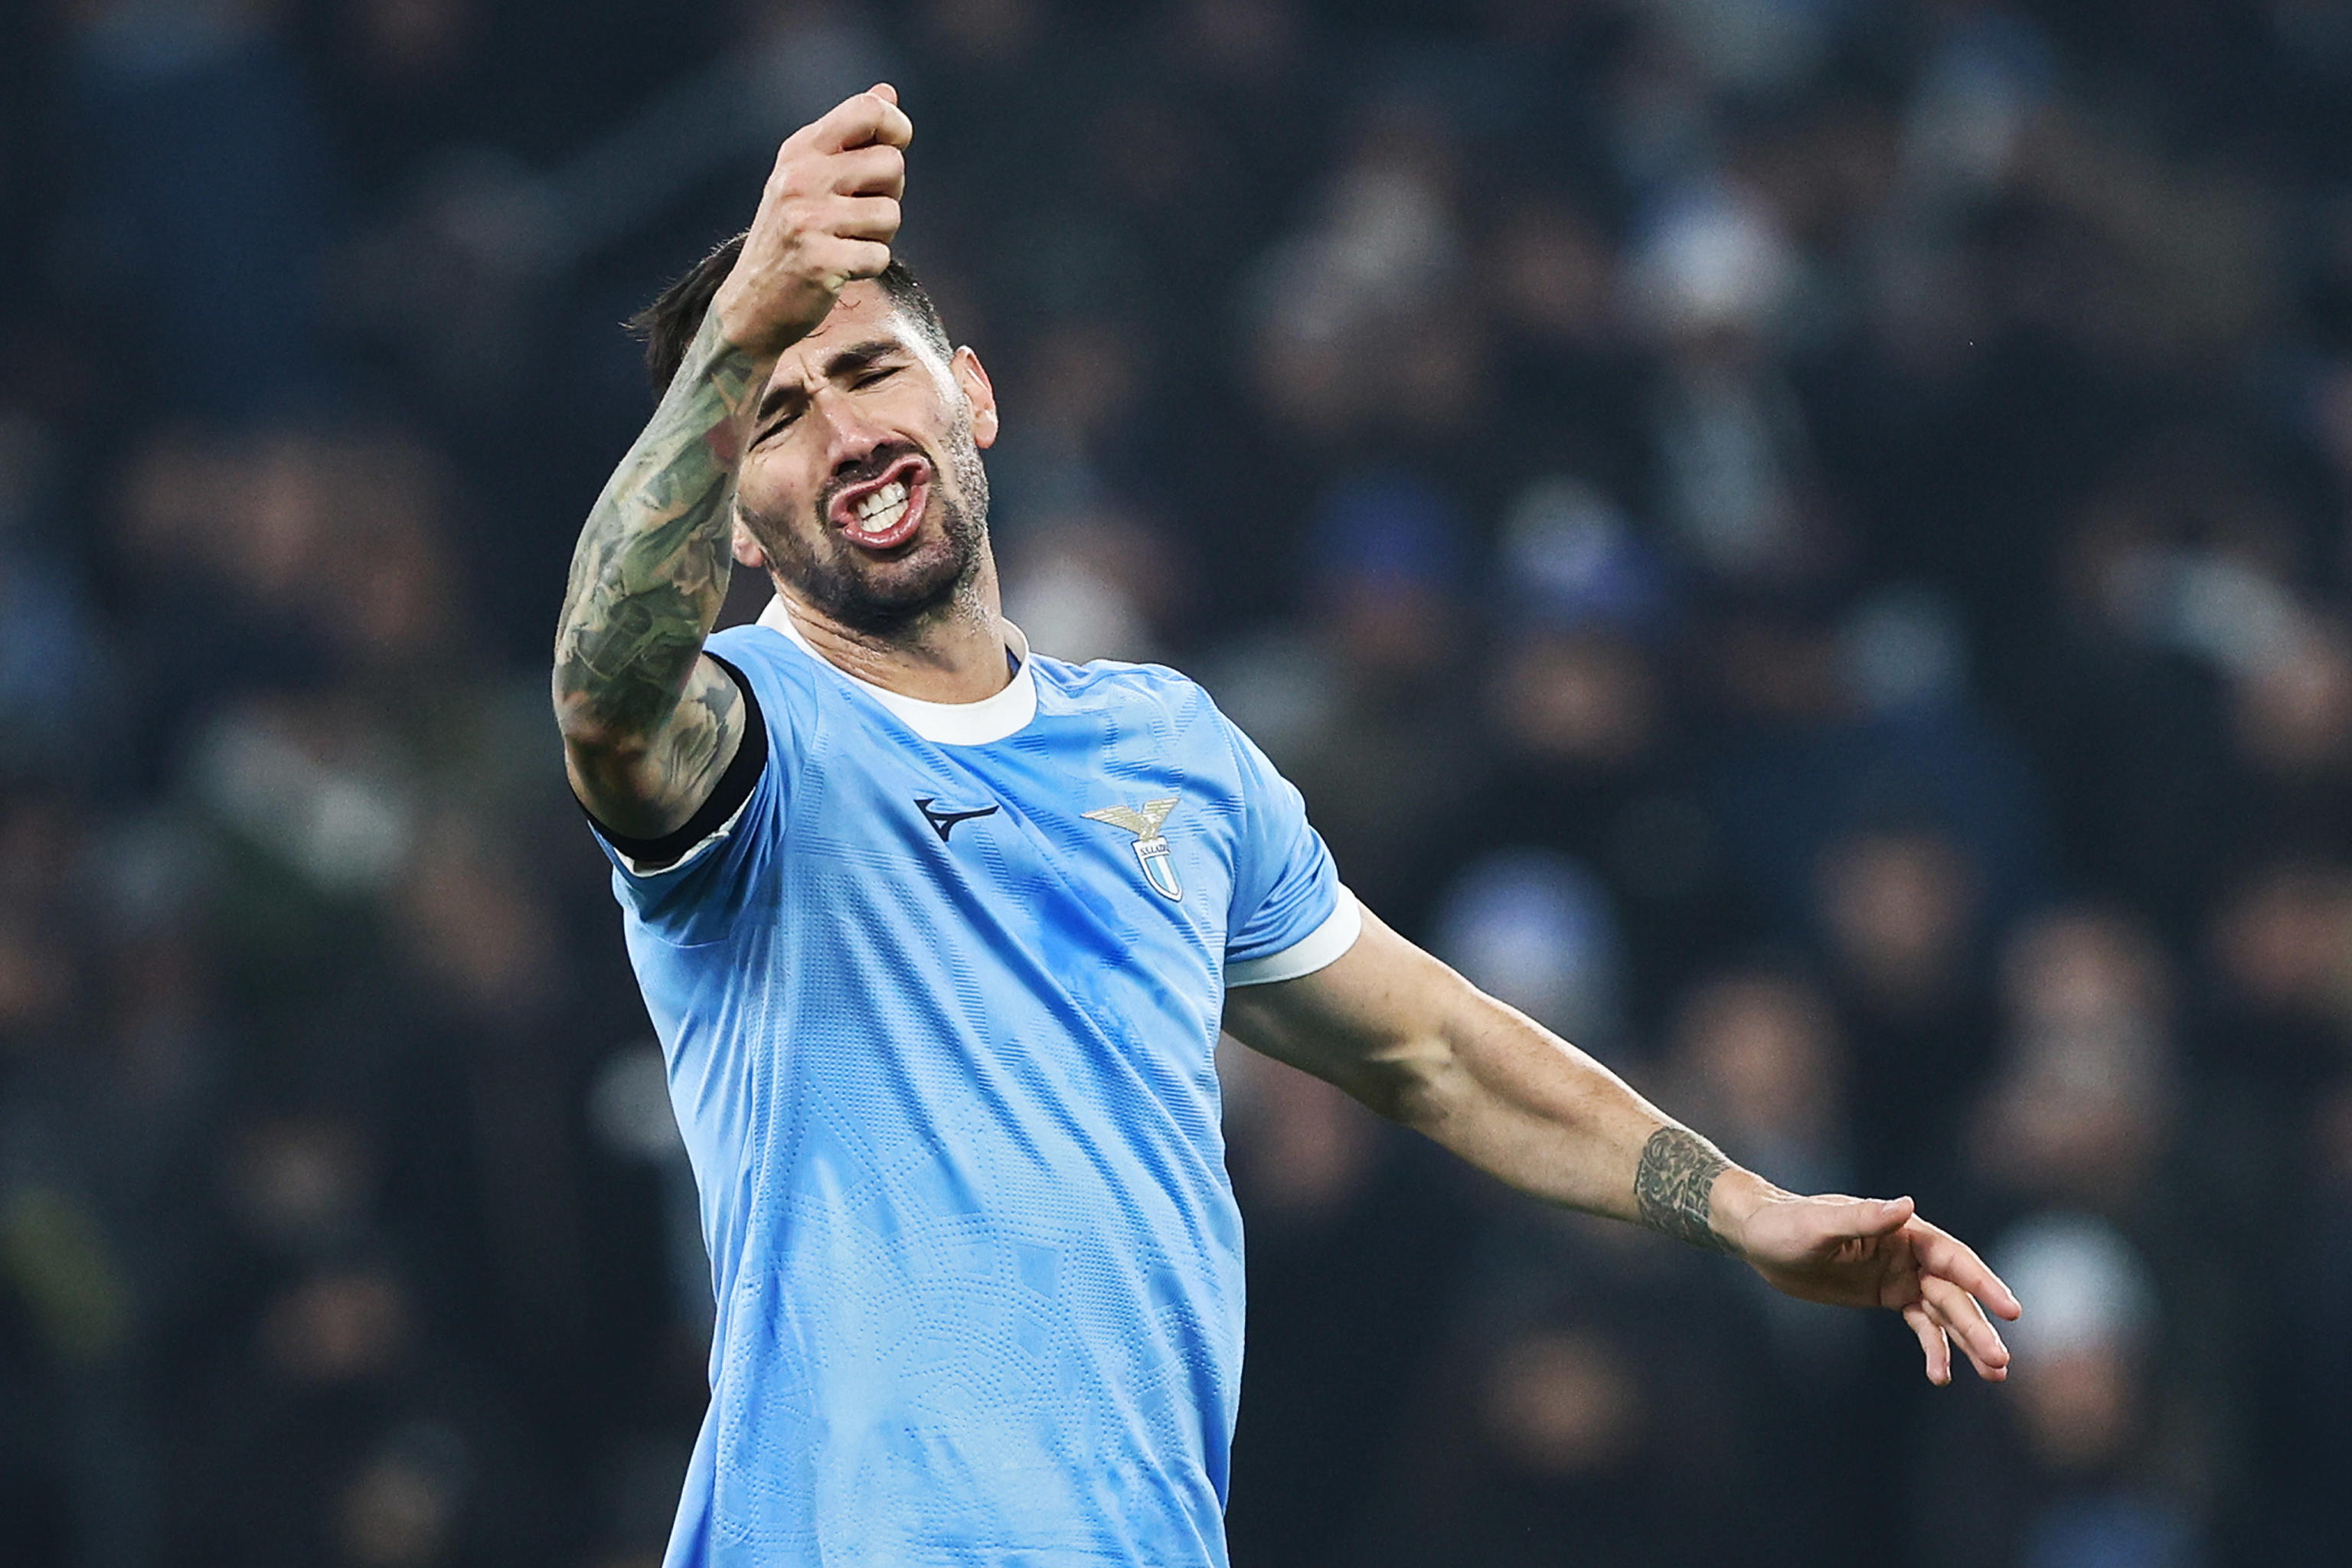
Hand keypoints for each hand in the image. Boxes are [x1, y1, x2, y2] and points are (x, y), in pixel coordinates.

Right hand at [711, 83, 912, 358]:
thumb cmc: (792, 237)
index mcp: (800, 150)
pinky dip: (869, 267)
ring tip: (846, 242)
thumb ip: (849, 137)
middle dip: (889, 193)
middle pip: (891, 164)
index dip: (897, 126)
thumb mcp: (810, 178)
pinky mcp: (819, 261)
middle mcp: (800, 177)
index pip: (867, 110)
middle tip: (859, 214)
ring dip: (880, 236)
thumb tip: (887, 93)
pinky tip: (841, 269)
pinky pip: (880, 256)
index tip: (895, 147)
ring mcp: (807, 219)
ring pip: (890, 214)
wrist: (751, 305)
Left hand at [1718, 1183, 2022, 1384]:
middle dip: (1978, 1327)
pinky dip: (1934, 1348)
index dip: (1983, 1284)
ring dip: (1968, 1341)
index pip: (1952, 1258)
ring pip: (1944, 1312)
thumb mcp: (1820, 1224)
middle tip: (2001, 1362)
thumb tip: (1906, 1206)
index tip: (2011, 1311)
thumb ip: (1864, 1218)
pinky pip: (1920, 1324)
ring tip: (1994, 1375)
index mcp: (1902, 1230)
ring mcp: (1900, 1275)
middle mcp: (1909, 1252)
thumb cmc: (1786, 1224)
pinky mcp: (1886, 1295)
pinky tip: (1942, 1375)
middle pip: (1954, 1292)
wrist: (1760, 1238)